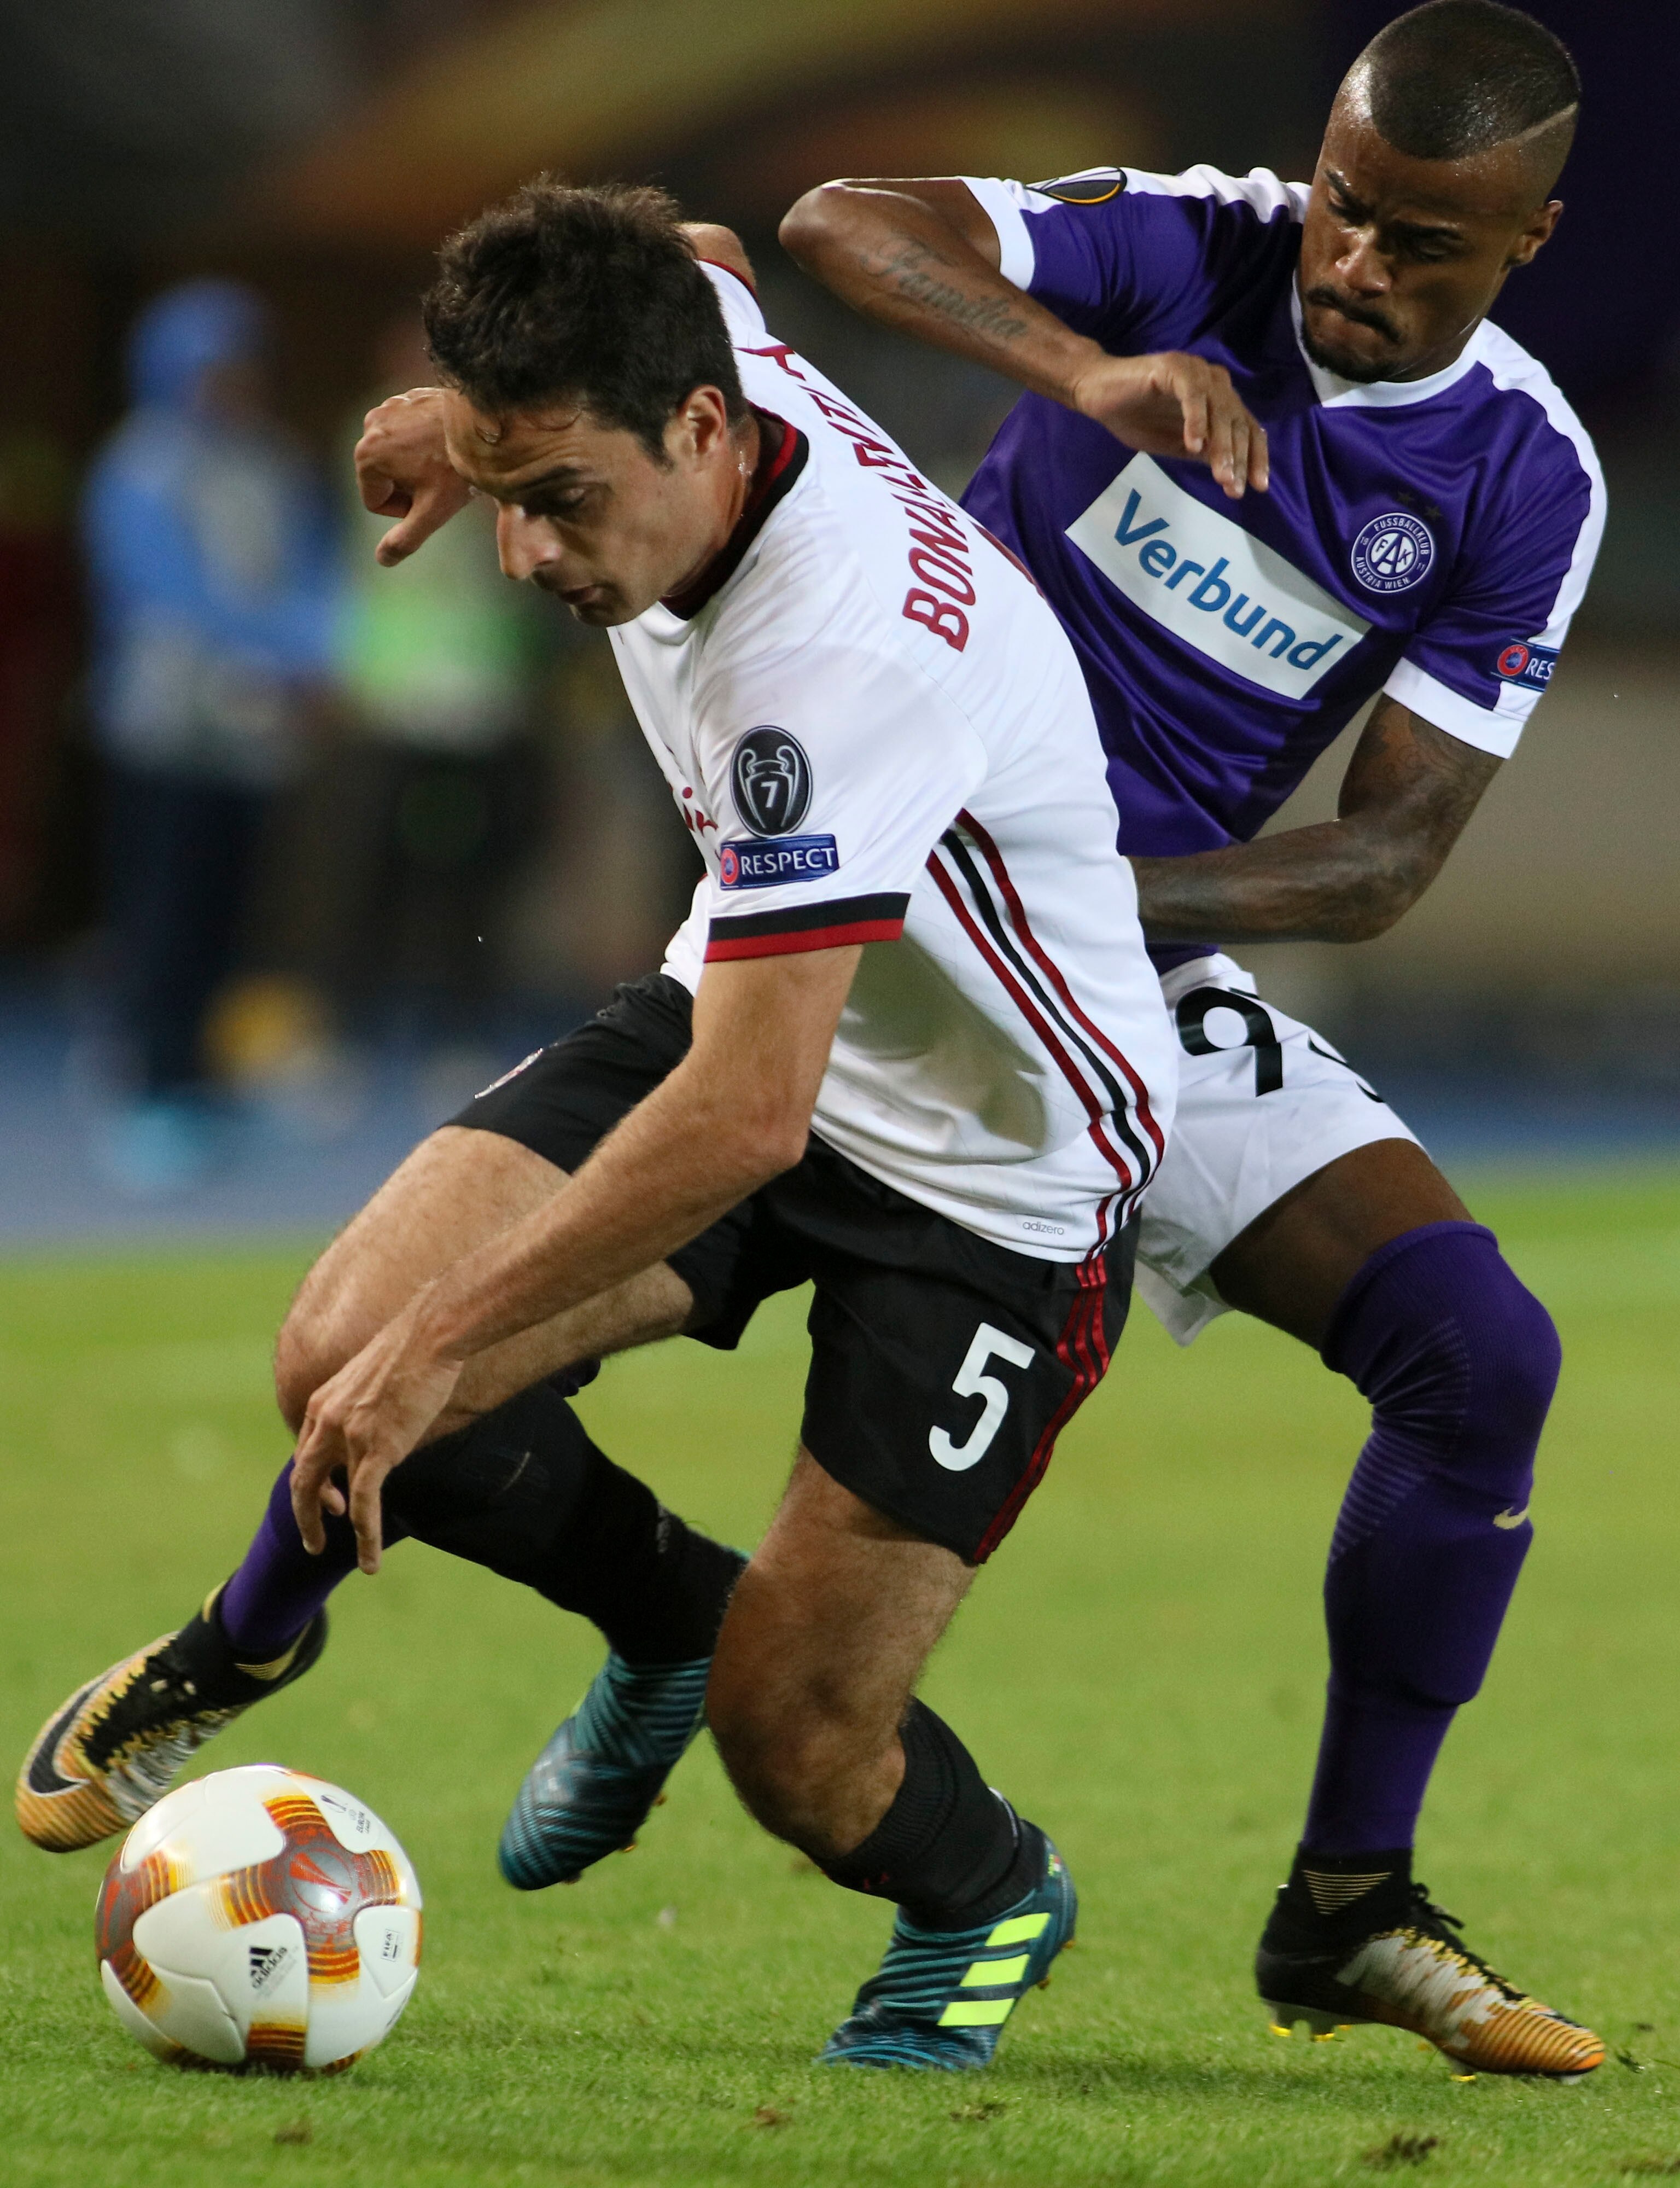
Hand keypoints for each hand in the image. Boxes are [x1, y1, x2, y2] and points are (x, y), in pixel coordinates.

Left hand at [291, 1297, 463, 1573]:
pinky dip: (365, 1537)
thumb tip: (383, 1415)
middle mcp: (325, 1421)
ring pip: (326, 1496)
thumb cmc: (414, 1347)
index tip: (333, 1500)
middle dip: (306, 1513)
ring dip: (325, 1530)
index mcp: (322, 1403)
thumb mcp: (373, 1374)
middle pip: (302, 1479)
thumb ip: (366, 1402)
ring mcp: (348, 1436)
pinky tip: (370, 1560)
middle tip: (314, 1538)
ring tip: (339, 1555)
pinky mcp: (377, 1450)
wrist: (431, 1334)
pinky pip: (363, 1505)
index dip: (315, 1482)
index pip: (306, 1452)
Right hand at [354, 388, 472, 565]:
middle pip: (383, 477)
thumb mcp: (432, 512)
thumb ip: (405, 539)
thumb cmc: (458, 470)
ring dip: (416, 463)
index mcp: (367, 457)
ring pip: (396, 455)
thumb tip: (383, 560)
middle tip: (439, 479)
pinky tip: (445, 442)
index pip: (375, 502)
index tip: (429, 496)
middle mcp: (370, 428)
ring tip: (443, 459)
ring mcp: (387, 408)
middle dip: (408, 485)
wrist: (486, 425)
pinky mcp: (406, 398)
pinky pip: (408, 433)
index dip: (404, 509)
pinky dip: (423, 441)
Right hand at [1068, 351, 1268, 497]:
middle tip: (1233, 487)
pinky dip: (1196, 420)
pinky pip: (1192, 394)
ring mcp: (1195, 371)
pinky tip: (1193, 446)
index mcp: (1219, 399)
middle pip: (1237, 420)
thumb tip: (1234, 475)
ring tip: (1220, 475)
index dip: (1255, 457)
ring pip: (1219, 409)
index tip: (1257, 487)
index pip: (1246, 427)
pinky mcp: (1174, 367)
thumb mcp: (1177, 445)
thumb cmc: (1136, 417)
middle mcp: (1214, 381)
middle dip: (1239, 457)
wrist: (1097, 394)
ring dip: (1221, 444)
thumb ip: (1205, 453)